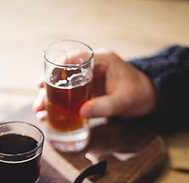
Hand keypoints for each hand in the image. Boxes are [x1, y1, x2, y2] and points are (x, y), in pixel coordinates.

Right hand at [33, 49, 156, 119]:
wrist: (150, 99)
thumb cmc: (140, 94)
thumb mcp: (123, 101)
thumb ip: (104, 106)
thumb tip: (81, 112)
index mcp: (101, 61)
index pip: (73, 59)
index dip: (55, 70)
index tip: (42, 81)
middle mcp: (91, 68)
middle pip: (63, 75)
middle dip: (47, 89)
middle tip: (38, 104)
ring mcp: (88, 81)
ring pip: (63, 87)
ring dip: (50, 99)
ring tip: (40, 112)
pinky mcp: (87, 92)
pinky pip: (69, 97)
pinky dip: (59, 106)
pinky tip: (49, 116)